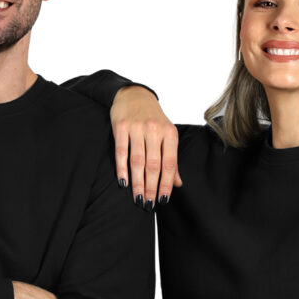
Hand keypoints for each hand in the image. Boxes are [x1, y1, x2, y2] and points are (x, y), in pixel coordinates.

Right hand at [112, 85, 181, 207]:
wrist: (134, 94)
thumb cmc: (153, 118)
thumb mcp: (167, 135)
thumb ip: (171, 159)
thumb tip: (177, 183)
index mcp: (170, 134)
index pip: (170, 164)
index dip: (166, 184)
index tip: (162, 200)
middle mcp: (155, 130)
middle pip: (153, 165)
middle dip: (151, 187)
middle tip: (149, 204)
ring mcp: (137, 128)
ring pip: (138, 161)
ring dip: (137, 182)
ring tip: (138, 197)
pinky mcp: (121, 126)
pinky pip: (121, 151)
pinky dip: (122, 168)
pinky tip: (123, 182)